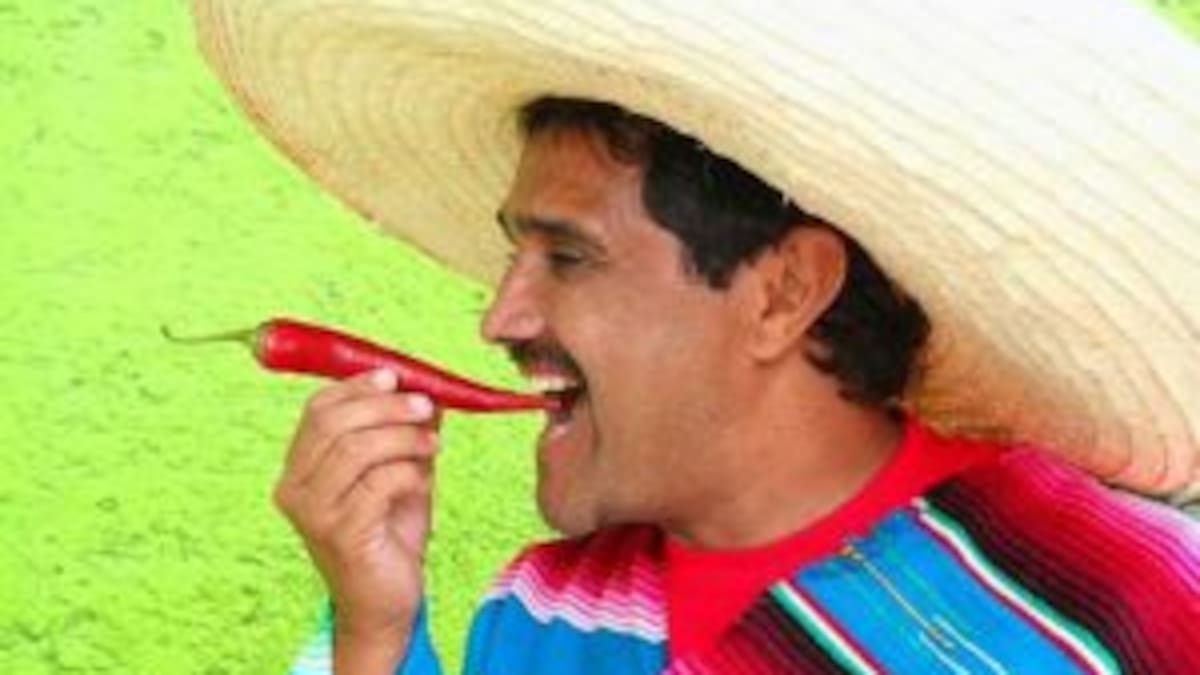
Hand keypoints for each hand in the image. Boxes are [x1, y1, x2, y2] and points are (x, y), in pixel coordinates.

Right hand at [274, 369, 440, 669]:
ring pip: (357, 450)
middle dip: (387, 407)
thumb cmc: (389, 533)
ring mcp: (313, 515)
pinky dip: (409, 472)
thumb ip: (403, 432)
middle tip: (426, 406)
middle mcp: (294, 490)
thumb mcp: (396, 471)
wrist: (386, 601)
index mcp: (298, 469)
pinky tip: (424, 479)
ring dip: (404, 438)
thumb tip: (426, 388)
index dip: (357, 387)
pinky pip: (378, 484)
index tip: (395, 378)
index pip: (317, 409)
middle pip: (336, 423)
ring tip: (433, 445)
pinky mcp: (341, 535)